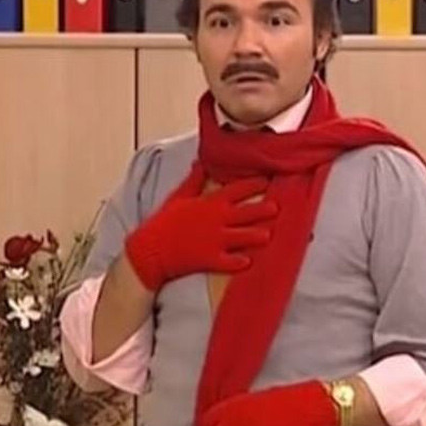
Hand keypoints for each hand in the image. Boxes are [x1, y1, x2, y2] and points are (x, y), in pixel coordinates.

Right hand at [124, 176, 276, 291]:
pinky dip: (238, 262)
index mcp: (209, 203)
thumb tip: (201, 163)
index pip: (236, 190)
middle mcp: (215, 220)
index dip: (253, 184)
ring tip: (268, 235)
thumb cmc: (163, 223)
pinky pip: (228, 261)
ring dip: (256, 236)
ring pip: (242, 237)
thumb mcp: (179, 196)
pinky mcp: (208, 258)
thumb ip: (194, 180)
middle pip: (245, 213)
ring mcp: (213, 240)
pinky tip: (248, 262)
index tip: (266, 181)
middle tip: (277, 208)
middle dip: (262, 210)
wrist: (148, 249)